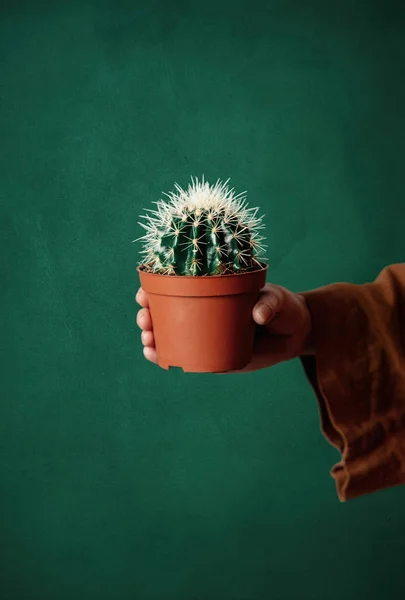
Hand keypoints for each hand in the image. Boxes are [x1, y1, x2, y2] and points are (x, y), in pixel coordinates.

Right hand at [135, 283, 312, 372]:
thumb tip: (258, 315)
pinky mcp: (212, 355)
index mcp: (211, 290)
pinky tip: (155, 357)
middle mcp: (203, 312)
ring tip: (148, 339)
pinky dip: (165, 357)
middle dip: (147, 315)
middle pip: (165, 312)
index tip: (144, 293)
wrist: (294, 332)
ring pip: (169, 335)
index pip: (176, 287)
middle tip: (146, 318)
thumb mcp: (276, 299)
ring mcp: (205, 334)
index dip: (154, 288)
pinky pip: (184, 357)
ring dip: (151, 336)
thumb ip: (269, 303)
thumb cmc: (282, 307)